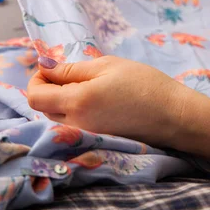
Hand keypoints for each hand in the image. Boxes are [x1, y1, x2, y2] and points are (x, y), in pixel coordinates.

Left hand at [28, 55, 186, 147]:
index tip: (51, 67)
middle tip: (67, 74)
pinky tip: (92, 102)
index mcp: (77, 102)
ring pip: (54, 119)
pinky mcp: (95, 143)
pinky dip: (71, 113)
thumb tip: (44, 66)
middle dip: (46, 89)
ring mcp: (85, 137)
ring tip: (83, 87)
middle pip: (41, 109)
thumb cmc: (144, 85)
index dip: (36, 79)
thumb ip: (70, 69)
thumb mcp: (106, 66)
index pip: (34, 96)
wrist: (174, 116)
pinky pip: (70, 128)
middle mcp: (76, 124)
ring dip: (58, 102)